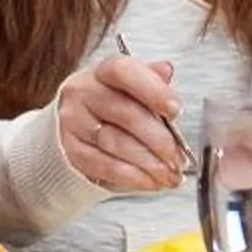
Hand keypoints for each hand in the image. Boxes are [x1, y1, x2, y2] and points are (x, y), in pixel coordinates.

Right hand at [57, 54, 186, 192]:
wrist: (82, 125)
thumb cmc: (118, 104)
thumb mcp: (136, 88)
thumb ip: (153, 81)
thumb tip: (166, 70)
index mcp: (102, 72)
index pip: (123, 72)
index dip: (152, 90)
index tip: (175, 110)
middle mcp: (83, 93)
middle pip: (125, 114)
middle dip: (159, 139)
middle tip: (179, 158)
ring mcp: (74, 123)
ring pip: (116, 144)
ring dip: (149, 163)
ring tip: (170, 174)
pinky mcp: (72, 151)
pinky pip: (105, 166)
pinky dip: (133, 177)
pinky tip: (151, 181)